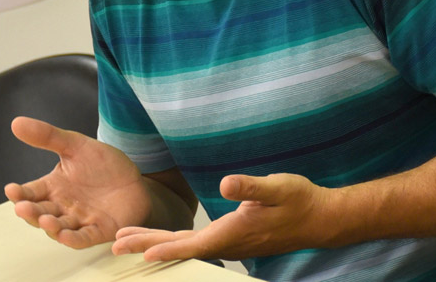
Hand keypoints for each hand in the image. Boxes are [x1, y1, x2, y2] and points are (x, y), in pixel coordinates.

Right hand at [4, 116, 151, 248]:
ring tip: (45, 220)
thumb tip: (16, 122)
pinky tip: (65, 236)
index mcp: (53, 187)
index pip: (31, 193)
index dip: (20, 193)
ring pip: (59, 228)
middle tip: (22, 208)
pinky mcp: (99, 231)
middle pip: (41, 213)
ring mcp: (80, 221)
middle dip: (31, 212)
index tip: (10, 190)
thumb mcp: (75, 145)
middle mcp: (63, 207)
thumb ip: (48, 136)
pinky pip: (84, 238)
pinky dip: (74, 239)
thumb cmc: (103, 164)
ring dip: (51, 227)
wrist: (135, 179)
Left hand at [112, 173, 332, 260]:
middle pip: (181, 247)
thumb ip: (250, 186)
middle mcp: (228, 243)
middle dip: (148, 244)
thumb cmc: (299, 200)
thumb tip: (225, 184)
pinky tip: (163, 237)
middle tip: (115, 244)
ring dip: (156, 241)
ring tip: (128, 239)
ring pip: (185, 245)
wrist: (319, 218)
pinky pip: (195, 243)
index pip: (194, 243)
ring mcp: (229, 243)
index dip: (167, 246)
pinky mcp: (232, 238)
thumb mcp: (277, 187)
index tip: (142, 250)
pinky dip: (173, 240)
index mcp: (235, 233)